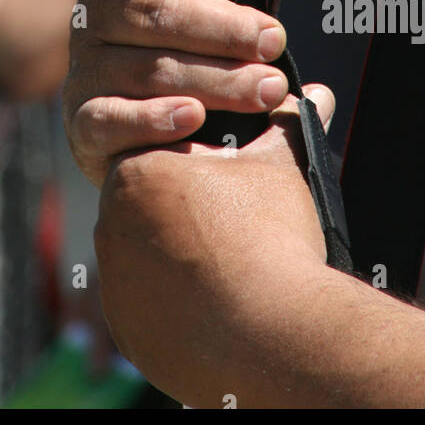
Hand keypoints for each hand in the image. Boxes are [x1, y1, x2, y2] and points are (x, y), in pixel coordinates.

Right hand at [63, 0, 335, 185]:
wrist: (142, 117)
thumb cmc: (188, 43)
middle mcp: (94, 11)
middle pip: (154, 9)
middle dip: (223, 27)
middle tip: (273, 40)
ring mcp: (85, 67)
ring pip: (147, 67)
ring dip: (215, 79)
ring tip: (268, 88)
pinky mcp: (85, 121)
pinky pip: (113, 117)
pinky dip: (156, 118)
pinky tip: (196, 118)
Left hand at [95, 86, 334, 408]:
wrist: (273, 333)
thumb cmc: (273, 238)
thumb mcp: (282, 168)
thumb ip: (287, 123)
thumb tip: (316, 91)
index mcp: (134, 172)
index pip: (154, 156)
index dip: (192, 168)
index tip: (223, 184)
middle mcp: (108, 224)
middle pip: (143, 208)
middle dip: (178, 213)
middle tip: (227, 226)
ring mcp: (114, 282)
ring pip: (142, 260)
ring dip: (171, 259)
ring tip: (224, 267)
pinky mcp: (125, 330)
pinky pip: (145, 310)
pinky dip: (171, 306)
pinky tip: (211, 304)